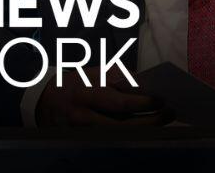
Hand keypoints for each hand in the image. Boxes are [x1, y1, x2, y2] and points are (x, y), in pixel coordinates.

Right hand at [35, 67, 172, 126]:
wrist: (45, 102)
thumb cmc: (74, 83)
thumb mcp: (92, 73)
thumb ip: (116, 77)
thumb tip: (144, 84)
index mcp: (85, 94)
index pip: (118, 102)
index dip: (142, 103)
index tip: (161, 100)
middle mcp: (84, 117)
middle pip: (122, 125)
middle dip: (149, 121)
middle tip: (169, 113)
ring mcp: (84, 133)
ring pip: (121, 136)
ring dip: (145, 129)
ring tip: (163, 121)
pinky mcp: (86, 141)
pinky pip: (114, 139)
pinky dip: (132, 135)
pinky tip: (147, 129)